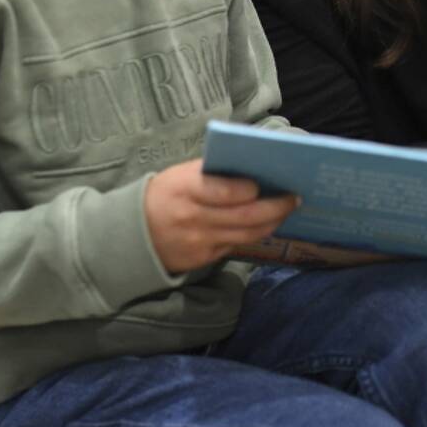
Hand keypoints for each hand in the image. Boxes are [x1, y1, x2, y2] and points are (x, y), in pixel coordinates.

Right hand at [143, 158, 298, 273]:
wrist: (132, 234)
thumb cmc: (165, 194)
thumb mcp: (181, 175)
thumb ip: (214, 173)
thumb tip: (255, 167)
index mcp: (185, 189)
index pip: (221, 191)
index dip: (246, 190)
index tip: (263, 183)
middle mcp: (193, 218)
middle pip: (244, 217)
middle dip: (275, 208)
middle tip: (294, 198)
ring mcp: (200, 242)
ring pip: (247, 234)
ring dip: (272, 222)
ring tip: (286, 209)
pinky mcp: (204, 259)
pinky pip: (237, 245)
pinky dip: (254, 233)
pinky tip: (267, 223)